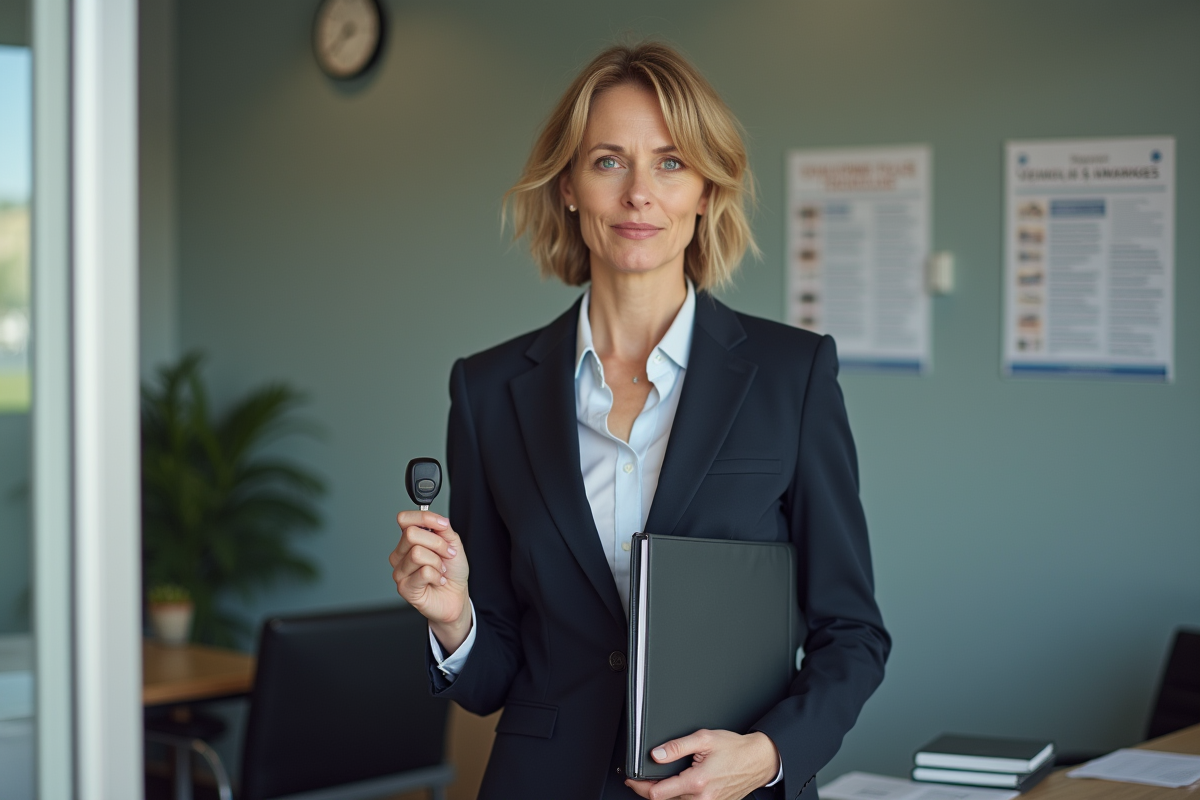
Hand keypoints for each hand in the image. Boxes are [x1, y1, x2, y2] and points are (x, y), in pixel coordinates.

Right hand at [389, 510, 470, 652]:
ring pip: (417, 554)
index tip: (444, 526)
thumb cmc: (452, 571)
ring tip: (441, 570)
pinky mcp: (404, 587)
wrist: (457, 596)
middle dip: (437, 544)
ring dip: (438, 563)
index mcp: (410, 540)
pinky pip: (423, 572)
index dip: (425, 518)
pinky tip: (438, 580)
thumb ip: (443, 529)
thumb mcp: (453, 544)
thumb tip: (437, 520)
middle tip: (447, 555)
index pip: (404, 519)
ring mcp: (400, 571)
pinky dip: (437, 576)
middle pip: (412, 534)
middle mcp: (400, 554)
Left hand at [625, 729, 778, 799]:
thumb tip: (656, 754)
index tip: (631, 780)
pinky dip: (678, 798)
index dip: (639, 786)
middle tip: (639, 780)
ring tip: (657, 782)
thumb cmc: (735, 749)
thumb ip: (677, 746)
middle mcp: (702, 798)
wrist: (758, 760)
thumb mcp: (704, 739)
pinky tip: (675, 787)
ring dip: (663, 796)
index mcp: (697, 782)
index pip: (657, 793)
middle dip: (649, 791)